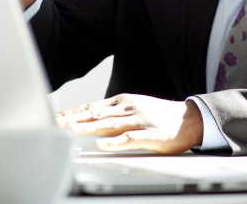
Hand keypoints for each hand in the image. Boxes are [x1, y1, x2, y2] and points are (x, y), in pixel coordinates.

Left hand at [56, 94, 203, 154]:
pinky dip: (114, 142)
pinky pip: (130, 139)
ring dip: (89, 127)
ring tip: (71, 130)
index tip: (56, 117)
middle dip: (75, 119)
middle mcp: (130, 108)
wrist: (190, 119)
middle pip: (97, 114)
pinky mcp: (151, 135)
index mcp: (124, 102)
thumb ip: (114, 112)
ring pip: (110, 124)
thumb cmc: (159, 116)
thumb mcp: (135, 107)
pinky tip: (102, 145)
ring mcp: (140, 121)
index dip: (74, 112)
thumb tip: (88, 118)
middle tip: (56, 123)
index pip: (93, 107)